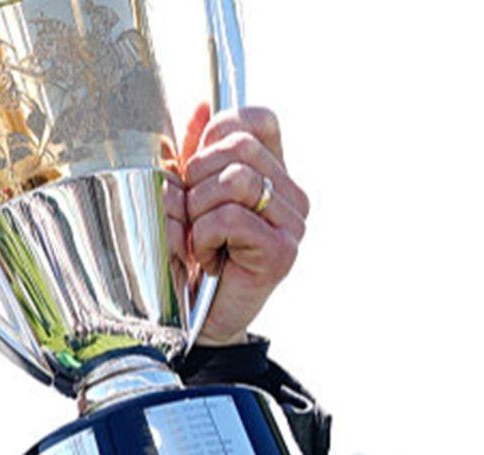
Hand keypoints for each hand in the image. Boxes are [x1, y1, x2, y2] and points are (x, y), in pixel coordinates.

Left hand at [162, 104, 310, 345]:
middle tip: (192, 215)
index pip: (258, 120)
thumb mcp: (189, 197)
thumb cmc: (191, 256)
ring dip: (199, 210)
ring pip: (234, 180)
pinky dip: (205, 237)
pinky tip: (208, 258)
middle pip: (239, 148)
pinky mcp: (282, 251)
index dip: (218, 133)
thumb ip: (195, 154)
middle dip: (197, 177)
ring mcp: (293, 223)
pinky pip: (230, 218)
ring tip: (199, 238)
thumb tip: (199, 106)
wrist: (196, 320)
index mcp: (274, 173)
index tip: (197, 168)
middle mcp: (292, 195)